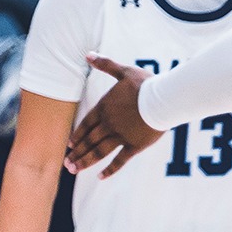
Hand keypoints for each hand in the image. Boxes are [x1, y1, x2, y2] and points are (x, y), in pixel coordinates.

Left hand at [65, 55, 157, 175]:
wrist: (164, 99)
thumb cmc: (146, 84)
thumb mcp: (123, 71)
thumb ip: (105, 64)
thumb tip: (88, 54)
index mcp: (105, 108)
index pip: (85, 125)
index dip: (77, 136)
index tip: (70, 145)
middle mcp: (109, 124)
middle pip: (89, 141)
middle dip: (77, 153)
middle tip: (66, 164)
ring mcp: (121, 136)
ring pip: (99, 152)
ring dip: (85, 162)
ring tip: (74, 170)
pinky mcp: (134, 146)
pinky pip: (119, 160)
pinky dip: (109, 169)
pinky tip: (100, 177)